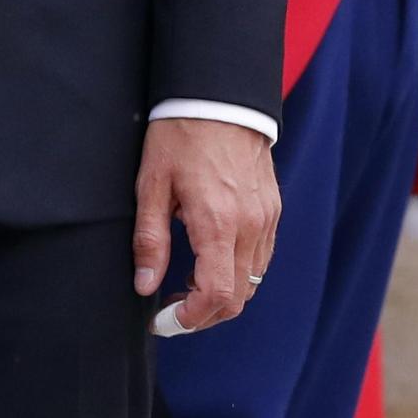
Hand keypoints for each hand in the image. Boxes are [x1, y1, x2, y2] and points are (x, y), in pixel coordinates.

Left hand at [134, 117, 279, 332]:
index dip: (191, 318)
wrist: (219, 98)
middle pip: (238, 298)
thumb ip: (150, 240)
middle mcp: (250, 226)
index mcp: (218, 222)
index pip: (216, 294)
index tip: (166, 319)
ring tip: (186, 284)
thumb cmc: (180, 136)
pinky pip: (261, 259)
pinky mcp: (273, 211)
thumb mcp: (152, 184)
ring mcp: (267, 220)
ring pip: (253, 282)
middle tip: (172, 309)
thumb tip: (144, 285)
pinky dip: (238, 273)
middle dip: (205, 314)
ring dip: (222, 295)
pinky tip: (210, 260)